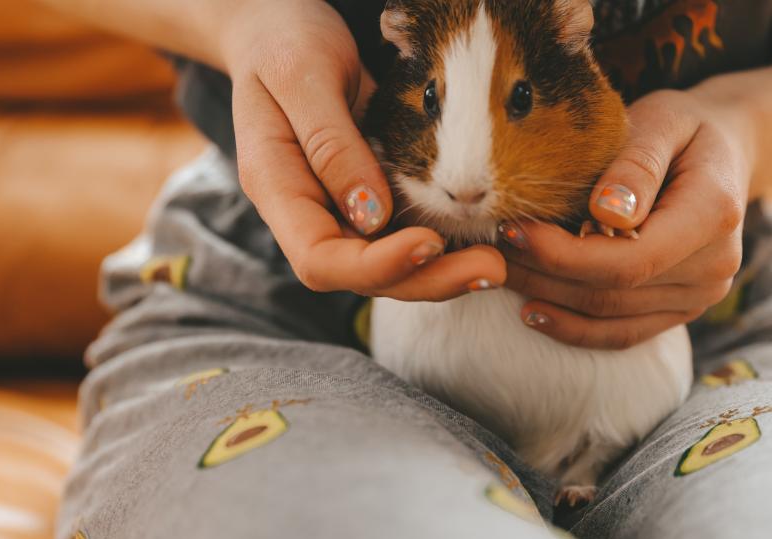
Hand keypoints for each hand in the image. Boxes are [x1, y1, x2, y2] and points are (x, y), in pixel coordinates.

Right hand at [224, 0, 503, 299]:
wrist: (279, 25)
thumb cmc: (283, 39)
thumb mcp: (301, 74)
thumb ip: (331, 144)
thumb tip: (372, 216)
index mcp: (276, 188)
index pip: (319, 258)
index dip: (375, 265)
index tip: (429, 243)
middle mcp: (307, 211)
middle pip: (360, 276)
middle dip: (424, 280)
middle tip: (488, 269)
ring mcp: (337, 208)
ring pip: (387, 265)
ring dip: (440, 272)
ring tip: (494, 265)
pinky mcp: (367, 196)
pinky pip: (402, 235)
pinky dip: (442, 246)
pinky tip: (484, 242)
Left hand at [501, 88, 752, 348]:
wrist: (723, 150)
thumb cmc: (682, 128)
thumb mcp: (662, 121)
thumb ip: (636, 165)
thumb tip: (607, 214)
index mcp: (713, 215)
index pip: (629, 259)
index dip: (564, 255)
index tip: (513, 232)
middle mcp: (714, 267)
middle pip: (613, 292)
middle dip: (543, 275)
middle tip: (489, 252)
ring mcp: (700, 295)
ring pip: (611, 317)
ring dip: (548, 299)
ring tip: (499, 274)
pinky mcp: (680, 309)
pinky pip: (623, 333)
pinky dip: (575, 328)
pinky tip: (532, 311)